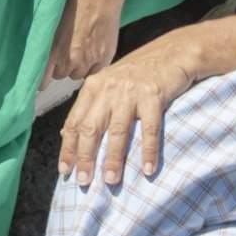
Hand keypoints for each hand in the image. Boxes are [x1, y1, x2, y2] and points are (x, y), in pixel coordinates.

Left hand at [46, 0, 119, 82]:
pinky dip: (93, 63)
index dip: (40, 80)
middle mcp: (69, 60)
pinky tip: (92, 47)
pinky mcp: (104, 58)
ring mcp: (88, 61)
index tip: (39, 79)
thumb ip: (44, 44)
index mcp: (51, 51)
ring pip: (78, 74)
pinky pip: (95, 70)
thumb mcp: (49, 23)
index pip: (41, 81)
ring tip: (79, 46)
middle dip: (61, 66)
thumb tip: (36, 56)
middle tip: (64, 49)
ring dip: (77, 65)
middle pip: (60, 75)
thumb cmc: (71, 2)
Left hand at [58, 35, 199, 189]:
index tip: (64, 170)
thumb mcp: (108, 86)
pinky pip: (149, 128)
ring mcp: (131, 92)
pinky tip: (147, 169)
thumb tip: (66, 133)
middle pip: (92, 128)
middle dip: (85, 157)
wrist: (171, 53)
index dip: (68, 147)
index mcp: (93, 87)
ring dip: (113, 158)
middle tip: (84, 181)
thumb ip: (89, 107)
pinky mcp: (154, 95)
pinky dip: (148, 150)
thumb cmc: (137, 74)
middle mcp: (108, 88)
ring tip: (110, 180)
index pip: (75, 122)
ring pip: (118, 131)